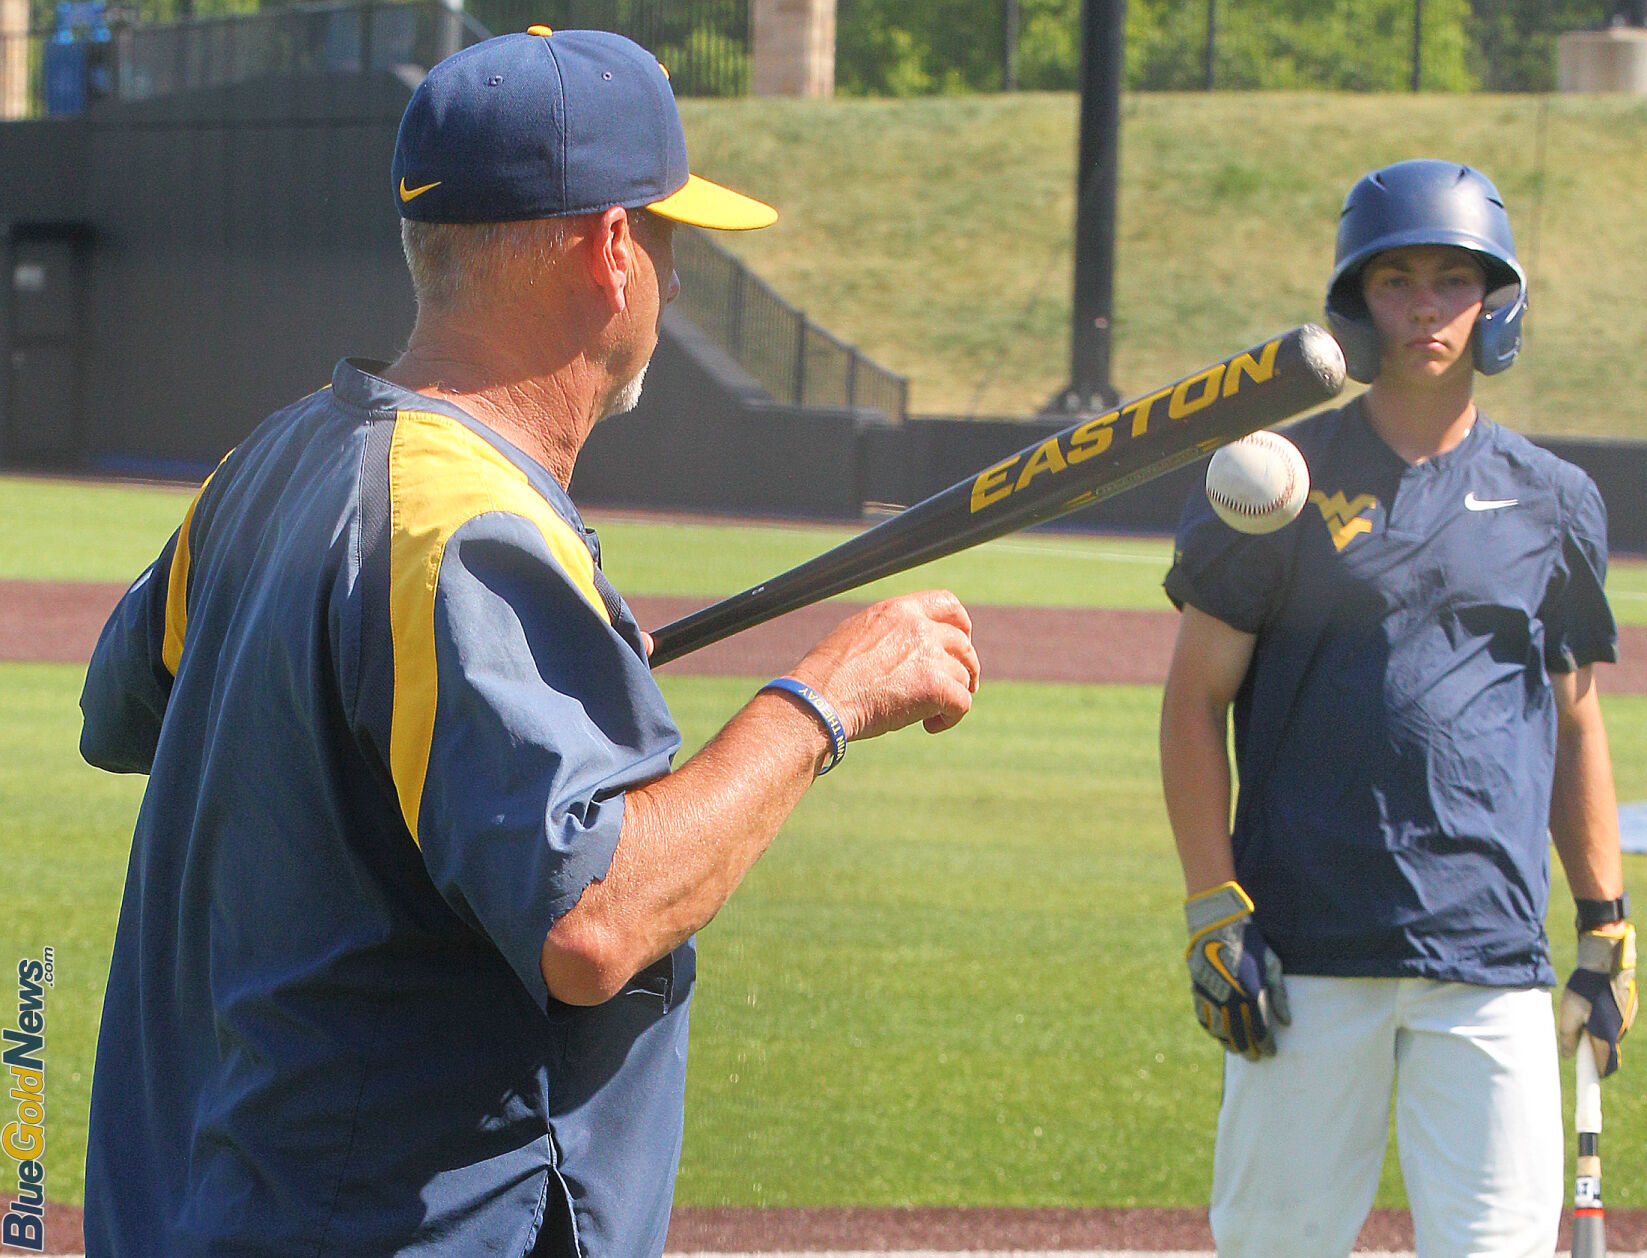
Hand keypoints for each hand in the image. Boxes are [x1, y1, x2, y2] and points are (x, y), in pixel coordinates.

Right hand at [789, 590, 979, 740]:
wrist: (821, 700)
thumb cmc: (828, 676)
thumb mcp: (857, 634)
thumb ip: (889, 632)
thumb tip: (906, 646)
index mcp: (898, 610)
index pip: (948, 603)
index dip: (961, 625)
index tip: (960, 643)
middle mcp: (919, 627)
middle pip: (963, 644)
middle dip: (964, 668)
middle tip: (955, 688)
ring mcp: (930, 656)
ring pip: (963, 676)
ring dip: (952, 696)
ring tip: (928, 715)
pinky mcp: (937, 687)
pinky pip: (963, 703)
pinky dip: (951, 718)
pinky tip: (930, 725)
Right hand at [1185, 881, 1289, 1059]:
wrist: (1217, 923)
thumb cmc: (1250, 942)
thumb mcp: (1272, 964)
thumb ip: (1279, 995)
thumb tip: (1287, 1022)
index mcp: (1250, 994)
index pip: (1260, 1032)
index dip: (1267, 1046)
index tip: (1272, 1052)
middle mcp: (1229, 1000)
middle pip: (1240, 1037)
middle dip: (1249, 1050)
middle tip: (1256, 1058)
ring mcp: (1211, 996)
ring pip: (1220, 1032)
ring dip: (1229, 1044)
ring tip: (1238, 1050)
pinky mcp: (1197, 990)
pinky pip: (1203, 1018)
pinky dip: (1211, 1030)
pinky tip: (1218, 1035)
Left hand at [1560, 918, 1636, 1076]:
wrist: (1605, 962)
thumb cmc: (1584, 988)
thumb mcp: (1568, 1013)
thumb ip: (1568, 1037)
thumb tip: (1568, 1055)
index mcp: (1607, 1036)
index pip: (1605, 1066)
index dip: (1596, 1073)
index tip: (1588, 1079)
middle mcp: (1621, 1031)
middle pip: (1608, 1051)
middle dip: (1594, 1049)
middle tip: (1578, 1039)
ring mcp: (1627, 1020)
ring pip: (1611, 1034)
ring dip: (1599, 1032)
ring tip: (1585, 1014)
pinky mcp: (1629, 1008)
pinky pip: (1616, 1022)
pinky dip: (1605, 1019)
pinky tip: (1595, 1004)